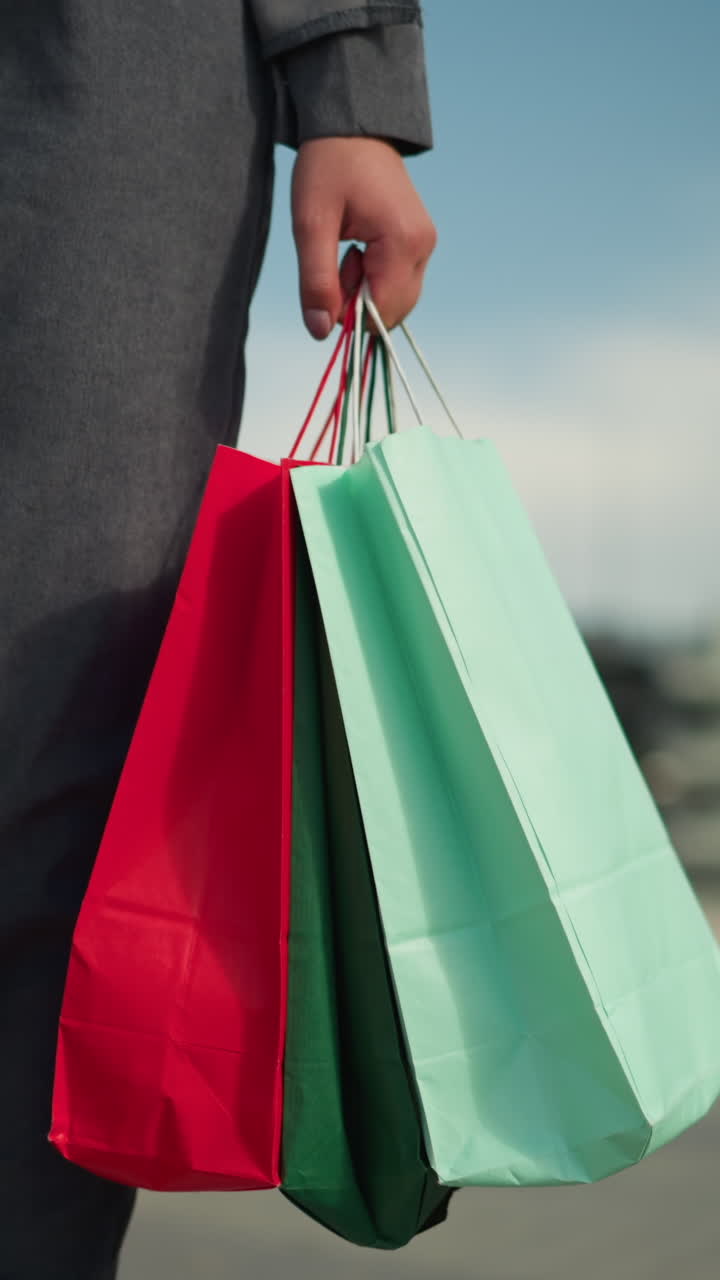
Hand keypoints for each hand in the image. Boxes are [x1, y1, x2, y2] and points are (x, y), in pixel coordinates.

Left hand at [291, 136, 436, 338]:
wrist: (352, 128)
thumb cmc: (328, 167)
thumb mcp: (310, 224)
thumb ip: (316, 281)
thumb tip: (320, 332)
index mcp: (403, 242)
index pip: (381, 313)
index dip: (348, 316)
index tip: (324, 289)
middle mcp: (423, 247)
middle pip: (392, 312)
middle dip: (357, 303)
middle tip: (335, 263)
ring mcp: (425, 246)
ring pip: (395, 301)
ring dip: (364, 291)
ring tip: (346, 252)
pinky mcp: (419, 243)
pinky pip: (398, 283)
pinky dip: (374, 280)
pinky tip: (358, 250)